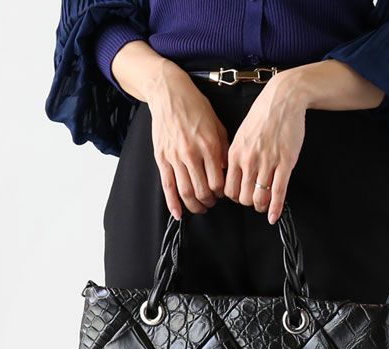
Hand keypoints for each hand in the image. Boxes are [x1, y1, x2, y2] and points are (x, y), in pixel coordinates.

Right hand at [111, 44, 228, 217]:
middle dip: (209, 202)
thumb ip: (223, 150)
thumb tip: (227, 172)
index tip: (223, 193)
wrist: (169, 93)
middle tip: (212, 203)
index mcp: (209, 146)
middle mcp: (192, 154)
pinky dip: (173, 204)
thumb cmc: (196, 108)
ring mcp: (175, 157)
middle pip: (203, 191)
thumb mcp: (218, 125)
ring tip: (200, 207)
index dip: (222, 193)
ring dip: (195, 206)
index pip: (219, 182)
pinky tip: (178, 214)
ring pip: (186, 192)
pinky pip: (167, 186)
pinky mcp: (162, 158)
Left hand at [224, 61, 385, 222]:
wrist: (283, 99)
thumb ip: (236, 155)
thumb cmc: (262, 115)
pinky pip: (278, 192)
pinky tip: (274, 217)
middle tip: (254, 201)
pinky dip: (275, 208)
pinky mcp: (285, 163)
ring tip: (264, 206)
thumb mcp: (241, 134)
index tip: (240, 195)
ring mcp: (267, 162)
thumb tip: (233, 174)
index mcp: (235, 153)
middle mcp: (249, 160)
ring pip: (259, 197)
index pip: (228, 188)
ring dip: (262, 206)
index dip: (234, 197)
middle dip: (248, 203)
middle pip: (242, 197)